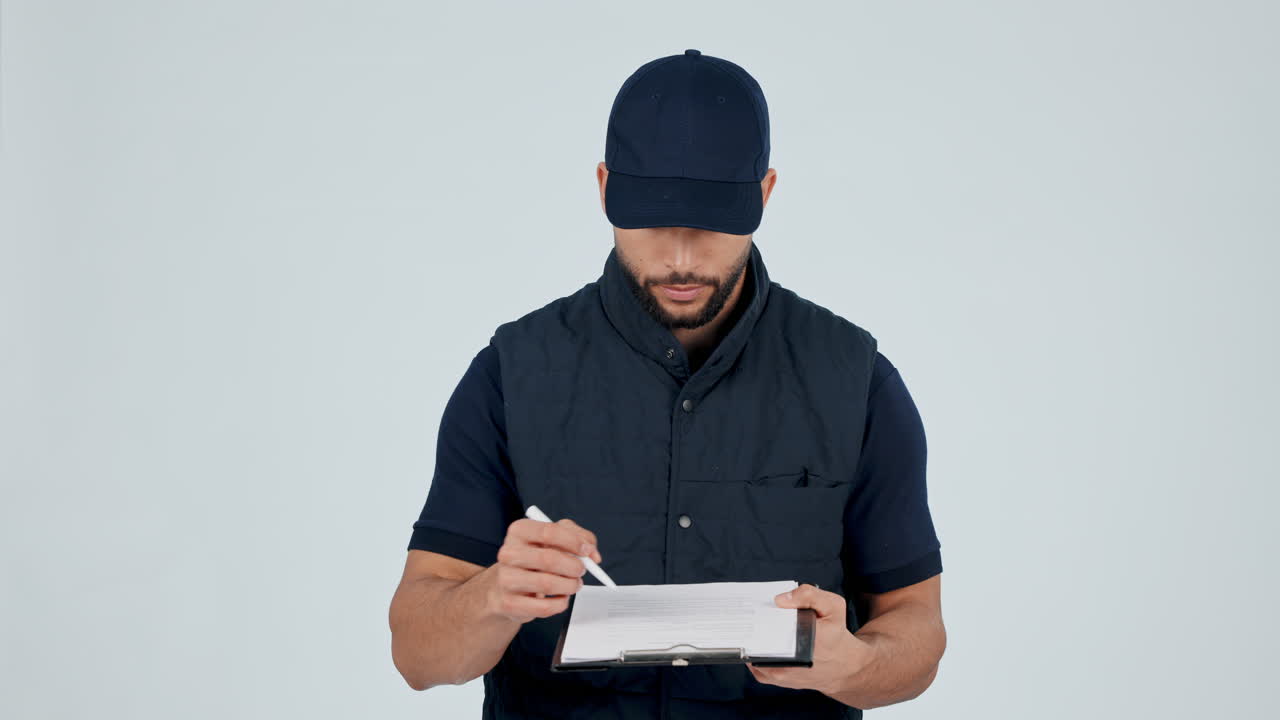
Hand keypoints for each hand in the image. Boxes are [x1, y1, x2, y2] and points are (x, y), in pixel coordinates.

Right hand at [485, 518, 602, 623]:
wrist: (507, 586)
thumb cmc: (535, 559)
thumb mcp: (556, 538)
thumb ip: (579, 537)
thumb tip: (592, 553)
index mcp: (519, 531)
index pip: (549, 531)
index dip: (574, 542)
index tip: (587, 551)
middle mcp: (508, 553)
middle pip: (548, 558)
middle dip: (573, 567)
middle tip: (581, 571)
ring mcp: (505, 579)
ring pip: (547, 584)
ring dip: (569, 586)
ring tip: (573, 584)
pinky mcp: (509, 603)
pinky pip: (544, 607)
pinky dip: (560, 603)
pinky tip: (561, 598)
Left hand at [747, 583, 874, 695]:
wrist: (845, 666)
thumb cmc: (836, 635)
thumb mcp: (833, 606)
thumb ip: (809, 595)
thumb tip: (779, 599)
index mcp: (808, 639)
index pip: (773, 624)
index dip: (761, 613)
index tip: (755, 604)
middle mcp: (793, 660)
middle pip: (759, 640)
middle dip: (754, 625)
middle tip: (752, 613)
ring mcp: (783, 674)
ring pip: (754, 655)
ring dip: (751, 640)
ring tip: (752, 625)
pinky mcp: (779, 681)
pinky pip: (756, 668)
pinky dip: (753, 655)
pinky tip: (757, 641)